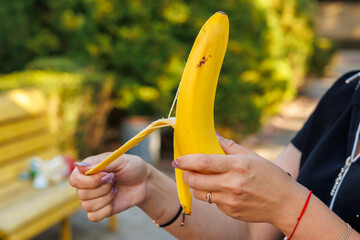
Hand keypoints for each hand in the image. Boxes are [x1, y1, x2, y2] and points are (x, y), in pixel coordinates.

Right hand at [69, 153, 149, 221]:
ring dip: (106, 198)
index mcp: (89, 169)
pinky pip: (93, 216)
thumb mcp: (120, 160)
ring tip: (115, 189)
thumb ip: (101, 163)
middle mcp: (87, 184)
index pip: (74, 179)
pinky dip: (105, 210)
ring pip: (87, 205)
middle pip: (81, 193)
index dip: (88, 180)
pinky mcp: (100, 210)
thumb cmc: (132, 167)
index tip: (105, 175)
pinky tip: (114, 201)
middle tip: (114, 180)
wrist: (145, 182)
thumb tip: (79, 166)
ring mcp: (93, 197)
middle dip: (102, 188)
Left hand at [176, 137, 306, 224]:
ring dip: (195, 185)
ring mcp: (230, 201)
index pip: (203, 162)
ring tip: (200, 178)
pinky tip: (220, 189)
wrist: (285, 203)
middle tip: (184, 169)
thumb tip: (212, 135)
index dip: (186, 160)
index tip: (178, 159)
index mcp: (237, 166)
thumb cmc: (269, 176)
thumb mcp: (252, 156)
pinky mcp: (230, 212)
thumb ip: (229, 146)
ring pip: (199, 194)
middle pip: (195, 180)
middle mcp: (231, 184)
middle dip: (185, 174)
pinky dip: (211, 195)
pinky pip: (212, 202)